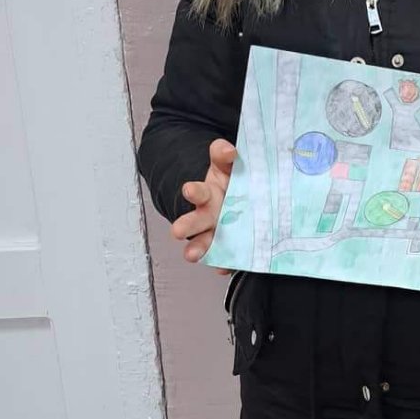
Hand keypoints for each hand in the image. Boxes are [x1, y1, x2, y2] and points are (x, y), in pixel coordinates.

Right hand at [171, 139, 236, 264]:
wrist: (242, 197)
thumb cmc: (231, 182)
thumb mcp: (227, 166)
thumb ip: (224, 155)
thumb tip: (227, 150)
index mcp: (207, 194)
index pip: (197, 191)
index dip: (192, 191)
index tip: (189, 190)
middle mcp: (208, 216)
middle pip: (194, 221)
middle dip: (186, 225)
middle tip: (177, 230)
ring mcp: (218, 232)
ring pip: (205, 241)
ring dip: (198, 248)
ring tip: (191, 255)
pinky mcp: (230, 247)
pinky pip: (226, 257)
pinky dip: (224, 263)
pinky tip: (224, 267)